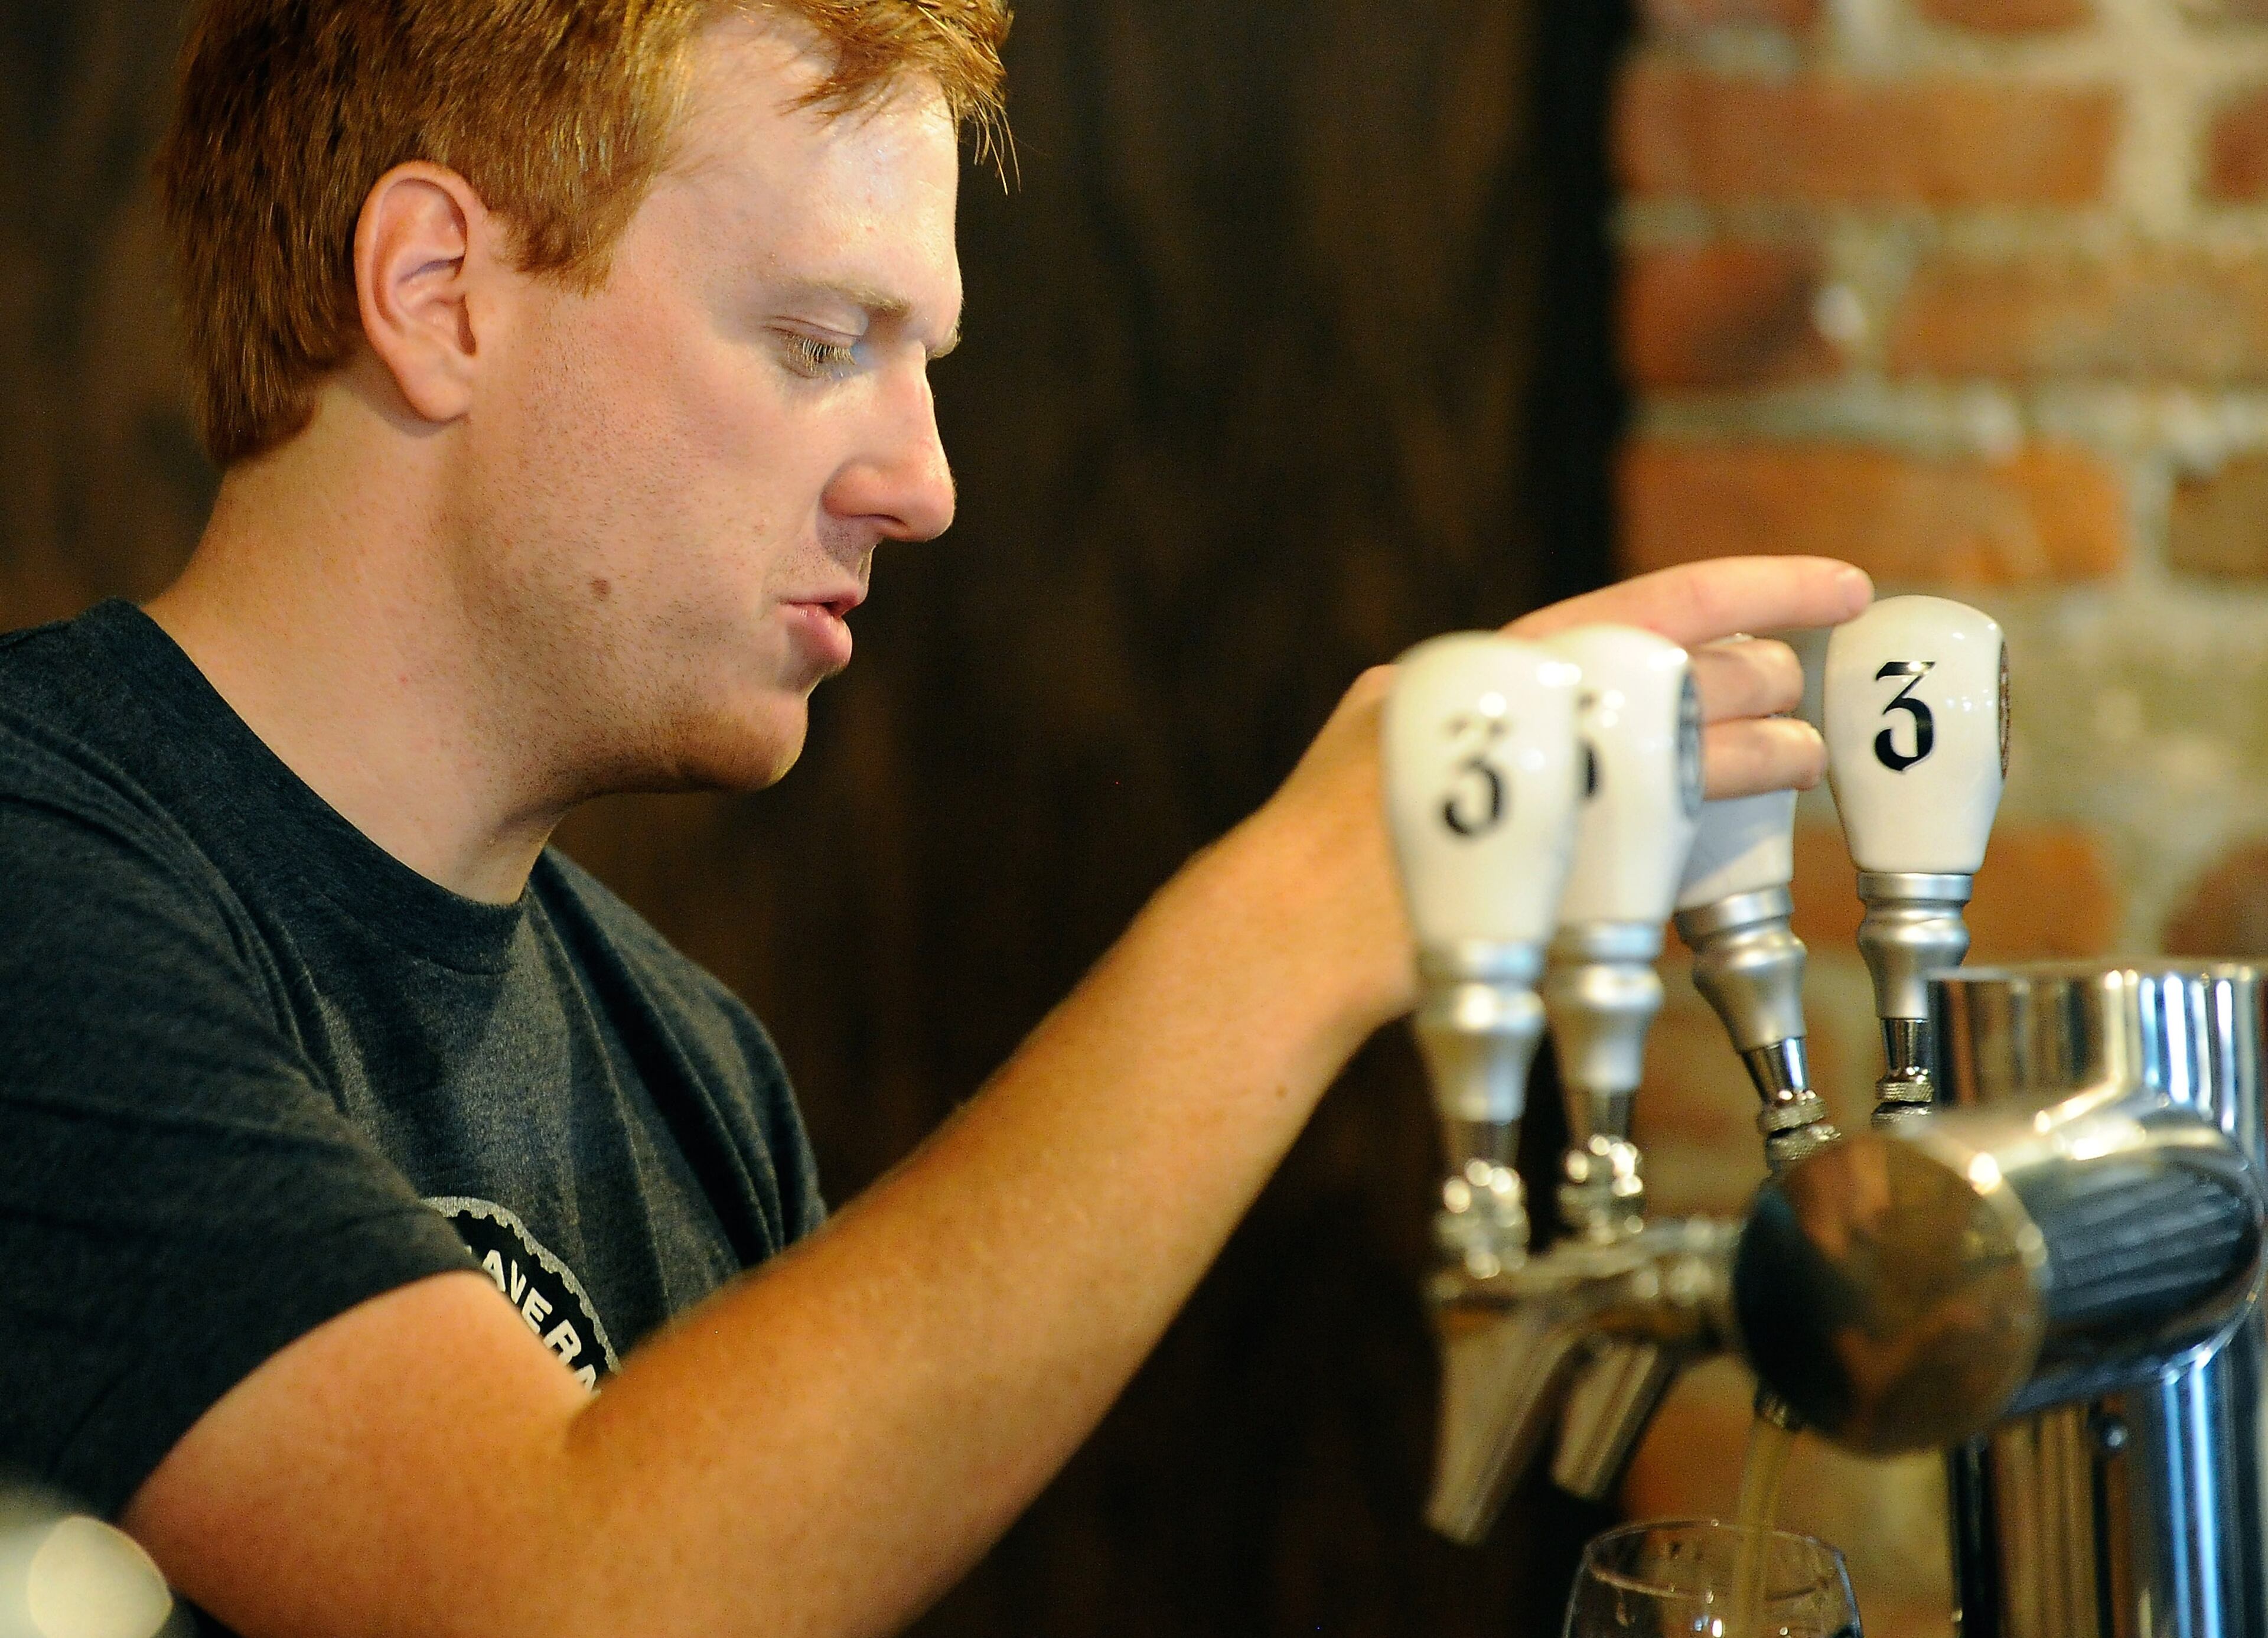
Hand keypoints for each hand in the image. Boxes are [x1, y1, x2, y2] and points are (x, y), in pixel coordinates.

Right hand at [1223, 556, 1871, 1038]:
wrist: (1275, 939)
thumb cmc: (1327, 844)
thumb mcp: (1389, 732)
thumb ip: (1476, 703)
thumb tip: (1557, 682)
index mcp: (1480, 663)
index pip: (1643, 602)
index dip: (1753, 590)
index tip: (1834, 585)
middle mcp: (1506, 715)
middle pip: (1678, 677)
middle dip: (1757, 676)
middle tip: (1802, 682)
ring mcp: (1520, 798)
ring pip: (1683, 754)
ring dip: (1758, 751)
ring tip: (1803, 753)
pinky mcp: (1533, 879)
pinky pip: (1657, 846)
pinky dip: (1705, 836)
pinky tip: (1740, 836)